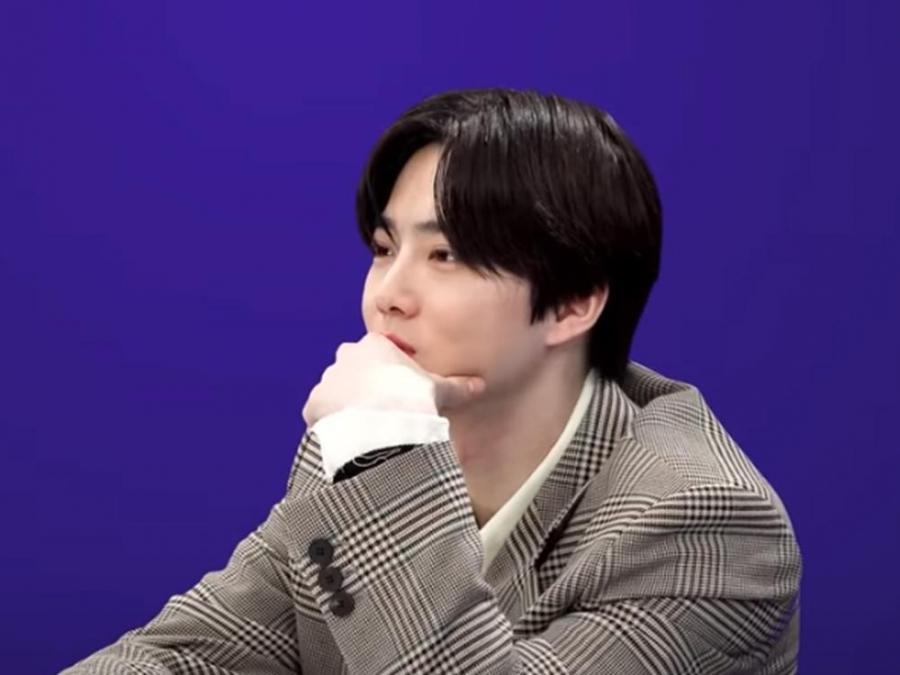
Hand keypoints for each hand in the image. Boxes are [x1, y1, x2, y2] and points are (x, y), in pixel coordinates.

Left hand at [301, 333, 485, 426]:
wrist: (382, 422)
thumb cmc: (413, 397)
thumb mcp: (440, 390)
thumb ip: (457, 386)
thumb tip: (480, 385)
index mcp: (374, 345)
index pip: (378, 354)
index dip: (389, 374)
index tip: (399, 392)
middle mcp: (346, 357)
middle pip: (353, 369)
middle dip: (363, 386)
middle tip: (382, 410)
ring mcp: (327, 380)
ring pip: (336, 392)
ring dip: (347, 407)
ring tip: (367, 429)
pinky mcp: (314, 405)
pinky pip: (322, 414)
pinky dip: (333, 426)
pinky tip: (350, 439)